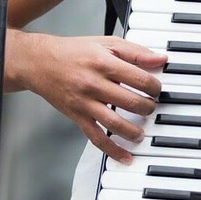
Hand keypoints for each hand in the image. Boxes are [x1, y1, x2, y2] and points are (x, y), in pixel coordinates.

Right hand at [15, 33, 166, 163]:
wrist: (40, 62)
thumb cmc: (75, 51)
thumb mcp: (108, 43)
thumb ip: (136, 52)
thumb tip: (160, 60)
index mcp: (105, 63)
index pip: (139, 79)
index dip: (154, 86)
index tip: (157, 88)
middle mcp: (94, 83)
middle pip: (130, 102)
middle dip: (148, 107)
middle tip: (152, 106)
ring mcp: (85, 103)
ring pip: (114, 123)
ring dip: (134, 131)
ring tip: (143, 131)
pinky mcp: (77, 117)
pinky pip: (96, 137)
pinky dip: (113, 150)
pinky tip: (126, 156)